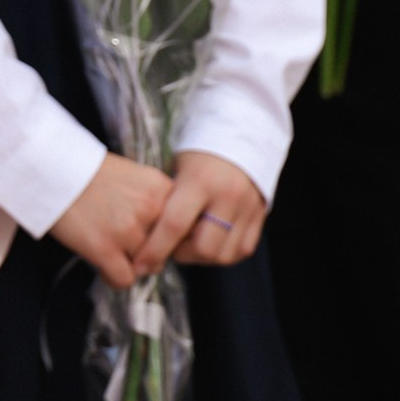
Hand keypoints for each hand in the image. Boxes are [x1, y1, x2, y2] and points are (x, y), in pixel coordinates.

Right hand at [49, 153, 173, 289]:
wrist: (47, 168)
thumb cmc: (86, 170)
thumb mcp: (131, 174)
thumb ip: (153, 199)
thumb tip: (163, 235)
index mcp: (160, 187)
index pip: (180, 226)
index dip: (164, 234)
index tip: (149, 234)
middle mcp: (150, 209)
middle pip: (165, 248)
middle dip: (148, 250)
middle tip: (124, 241)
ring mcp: (128, 230)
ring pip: (146, 265)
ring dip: (128, 260)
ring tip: (107, 246)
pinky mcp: (104, 248)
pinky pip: (124, 279)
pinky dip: (114, 277)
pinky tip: (102, 265)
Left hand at [136, 150, 267, 270]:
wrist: (240, 135)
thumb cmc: (198, 153)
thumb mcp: (176, 168)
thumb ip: (166, 200)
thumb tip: (144, 235)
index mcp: (199, 181)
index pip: (174, 225)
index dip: (154, 250)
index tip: (138, 265)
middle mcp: (227, 196)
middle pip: (203, 248)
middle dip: (181, 254)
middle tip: (169, 245)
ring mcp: (247, 208)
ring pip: (223, 255)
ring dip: (202, 257)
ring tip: (189, 242)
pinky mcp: (261, 216)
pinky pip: (242, 250)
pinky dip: (223, 253)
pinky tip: (210, 241)